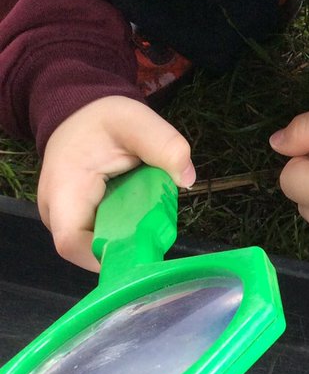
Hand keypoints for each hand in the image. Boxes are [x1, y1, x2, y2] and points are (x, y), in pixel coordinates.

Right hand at [39, 96, 194, 270]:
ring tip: (150, 225)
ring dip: (126, 244)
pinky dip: (123, 236)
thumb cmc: (102, 121)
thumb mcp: (134, 120)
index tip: (144, 248)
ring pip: (94, 250)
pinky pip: (100, 240)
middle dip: (125, 251)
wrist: (80, 117)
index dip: (106, 256)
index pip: (72, 243)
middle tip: (156, 235)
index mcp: (62, 189)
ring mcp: (63, 221)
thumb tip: (187, 178)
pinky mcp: (77, 224)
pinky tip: (141, 223)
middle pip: (86, 253)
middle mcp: (54, 212)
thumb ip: (163, 144)